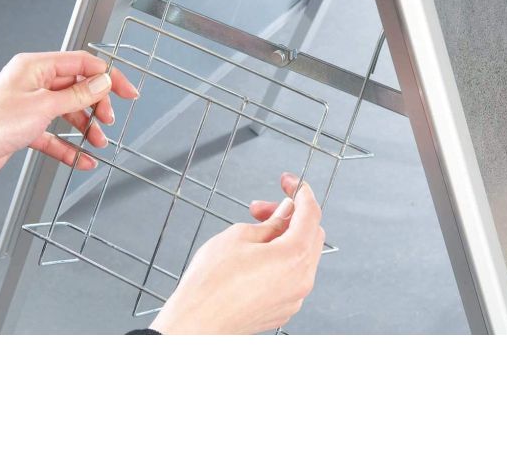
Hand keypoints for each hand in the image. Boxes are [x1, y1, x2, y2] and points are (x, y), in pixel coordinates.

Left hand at [0, 51, 138, 182]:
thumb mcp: (45, 106)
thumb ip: (78, 95)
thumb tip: (102, 83)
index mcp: (36, 67)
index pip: (81, 63)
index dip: (107, 76)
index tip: (125, 90)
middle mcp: (34, 82)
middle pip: (77, 88)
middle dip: (96, 106)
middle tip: (107, 120)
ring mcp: (31, 104)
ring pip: (69, 112)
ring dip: (86, 128)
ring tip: (97, 142)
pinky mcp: (27, 126)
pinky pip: (56, 134)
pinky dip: (70, 146)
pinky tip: (82, 159)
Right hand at [150, 173, 324, 333]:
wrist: (195, 324)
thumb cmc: (211, 284)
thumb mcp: (238, 236)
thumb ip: (270, 222)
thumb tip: (285, 213)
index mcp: (295, 256)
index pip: (311, 212)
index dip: (300, 191)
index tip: (289, 182)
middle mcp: (302, 280)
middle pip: (310, 234)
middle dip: (288, 215)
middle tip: (259, 209)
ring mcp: (294, 298)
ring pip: (301, 257)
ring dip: (283, 238)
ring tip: (252, 234)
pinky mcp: (282, 309)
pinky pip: (290, 276)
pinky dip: (280, 260)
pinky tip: (254, 257)